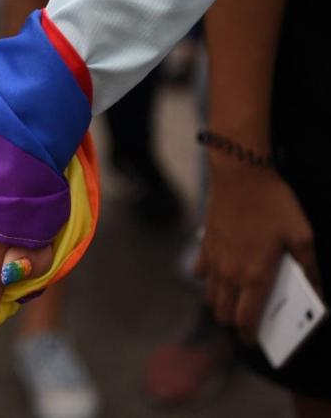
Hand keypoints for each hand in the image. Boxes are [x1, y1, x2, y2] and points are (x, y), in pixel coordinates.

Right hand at [194, 161, 318, 342]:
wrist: (239, 176)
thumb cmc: (273, 204)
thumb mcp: (301, 234)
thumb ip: (308, 265)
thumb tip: (315, 288)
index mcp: (255, 275)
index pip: (247, 319)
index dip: (250, 335)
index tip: (255, 340)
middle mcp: (230, 274)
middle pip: (224, 313)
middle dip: (235, 322)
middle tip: (247, 322)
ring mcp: (214, 261)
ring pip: (211, 297)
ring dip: (221, 304)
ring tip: (235, 301)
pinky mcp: (204, 247)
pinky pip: (201, 273)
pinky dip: (208, 280)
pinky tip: (219, 273)